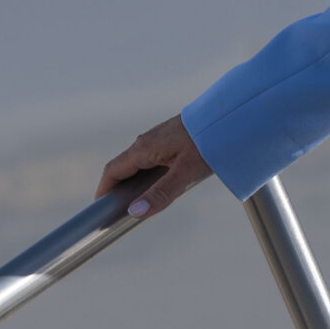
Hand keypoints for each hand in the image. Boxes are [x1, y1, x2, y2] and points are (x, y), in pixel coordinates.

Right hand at [97, 116, 213, 216]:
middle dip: (118, 188)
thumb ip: (161, 193)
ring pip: (137, 163)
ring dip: (133, 181)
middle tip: (119, 210)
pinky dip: (146, 173)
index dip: (104, 190)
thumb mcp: (185, 173)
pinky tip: (160, 184)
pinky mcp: (169, 138)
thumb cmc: (208, 143)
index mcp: (143, 148)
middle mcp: (145, 142)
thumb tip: (135, 211)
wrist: (229, 116)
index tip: (100, 208)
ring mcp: (157, 139)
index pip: (112, 171)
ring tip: (139, 201)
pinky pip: (150, 158)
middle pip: (122, 167)